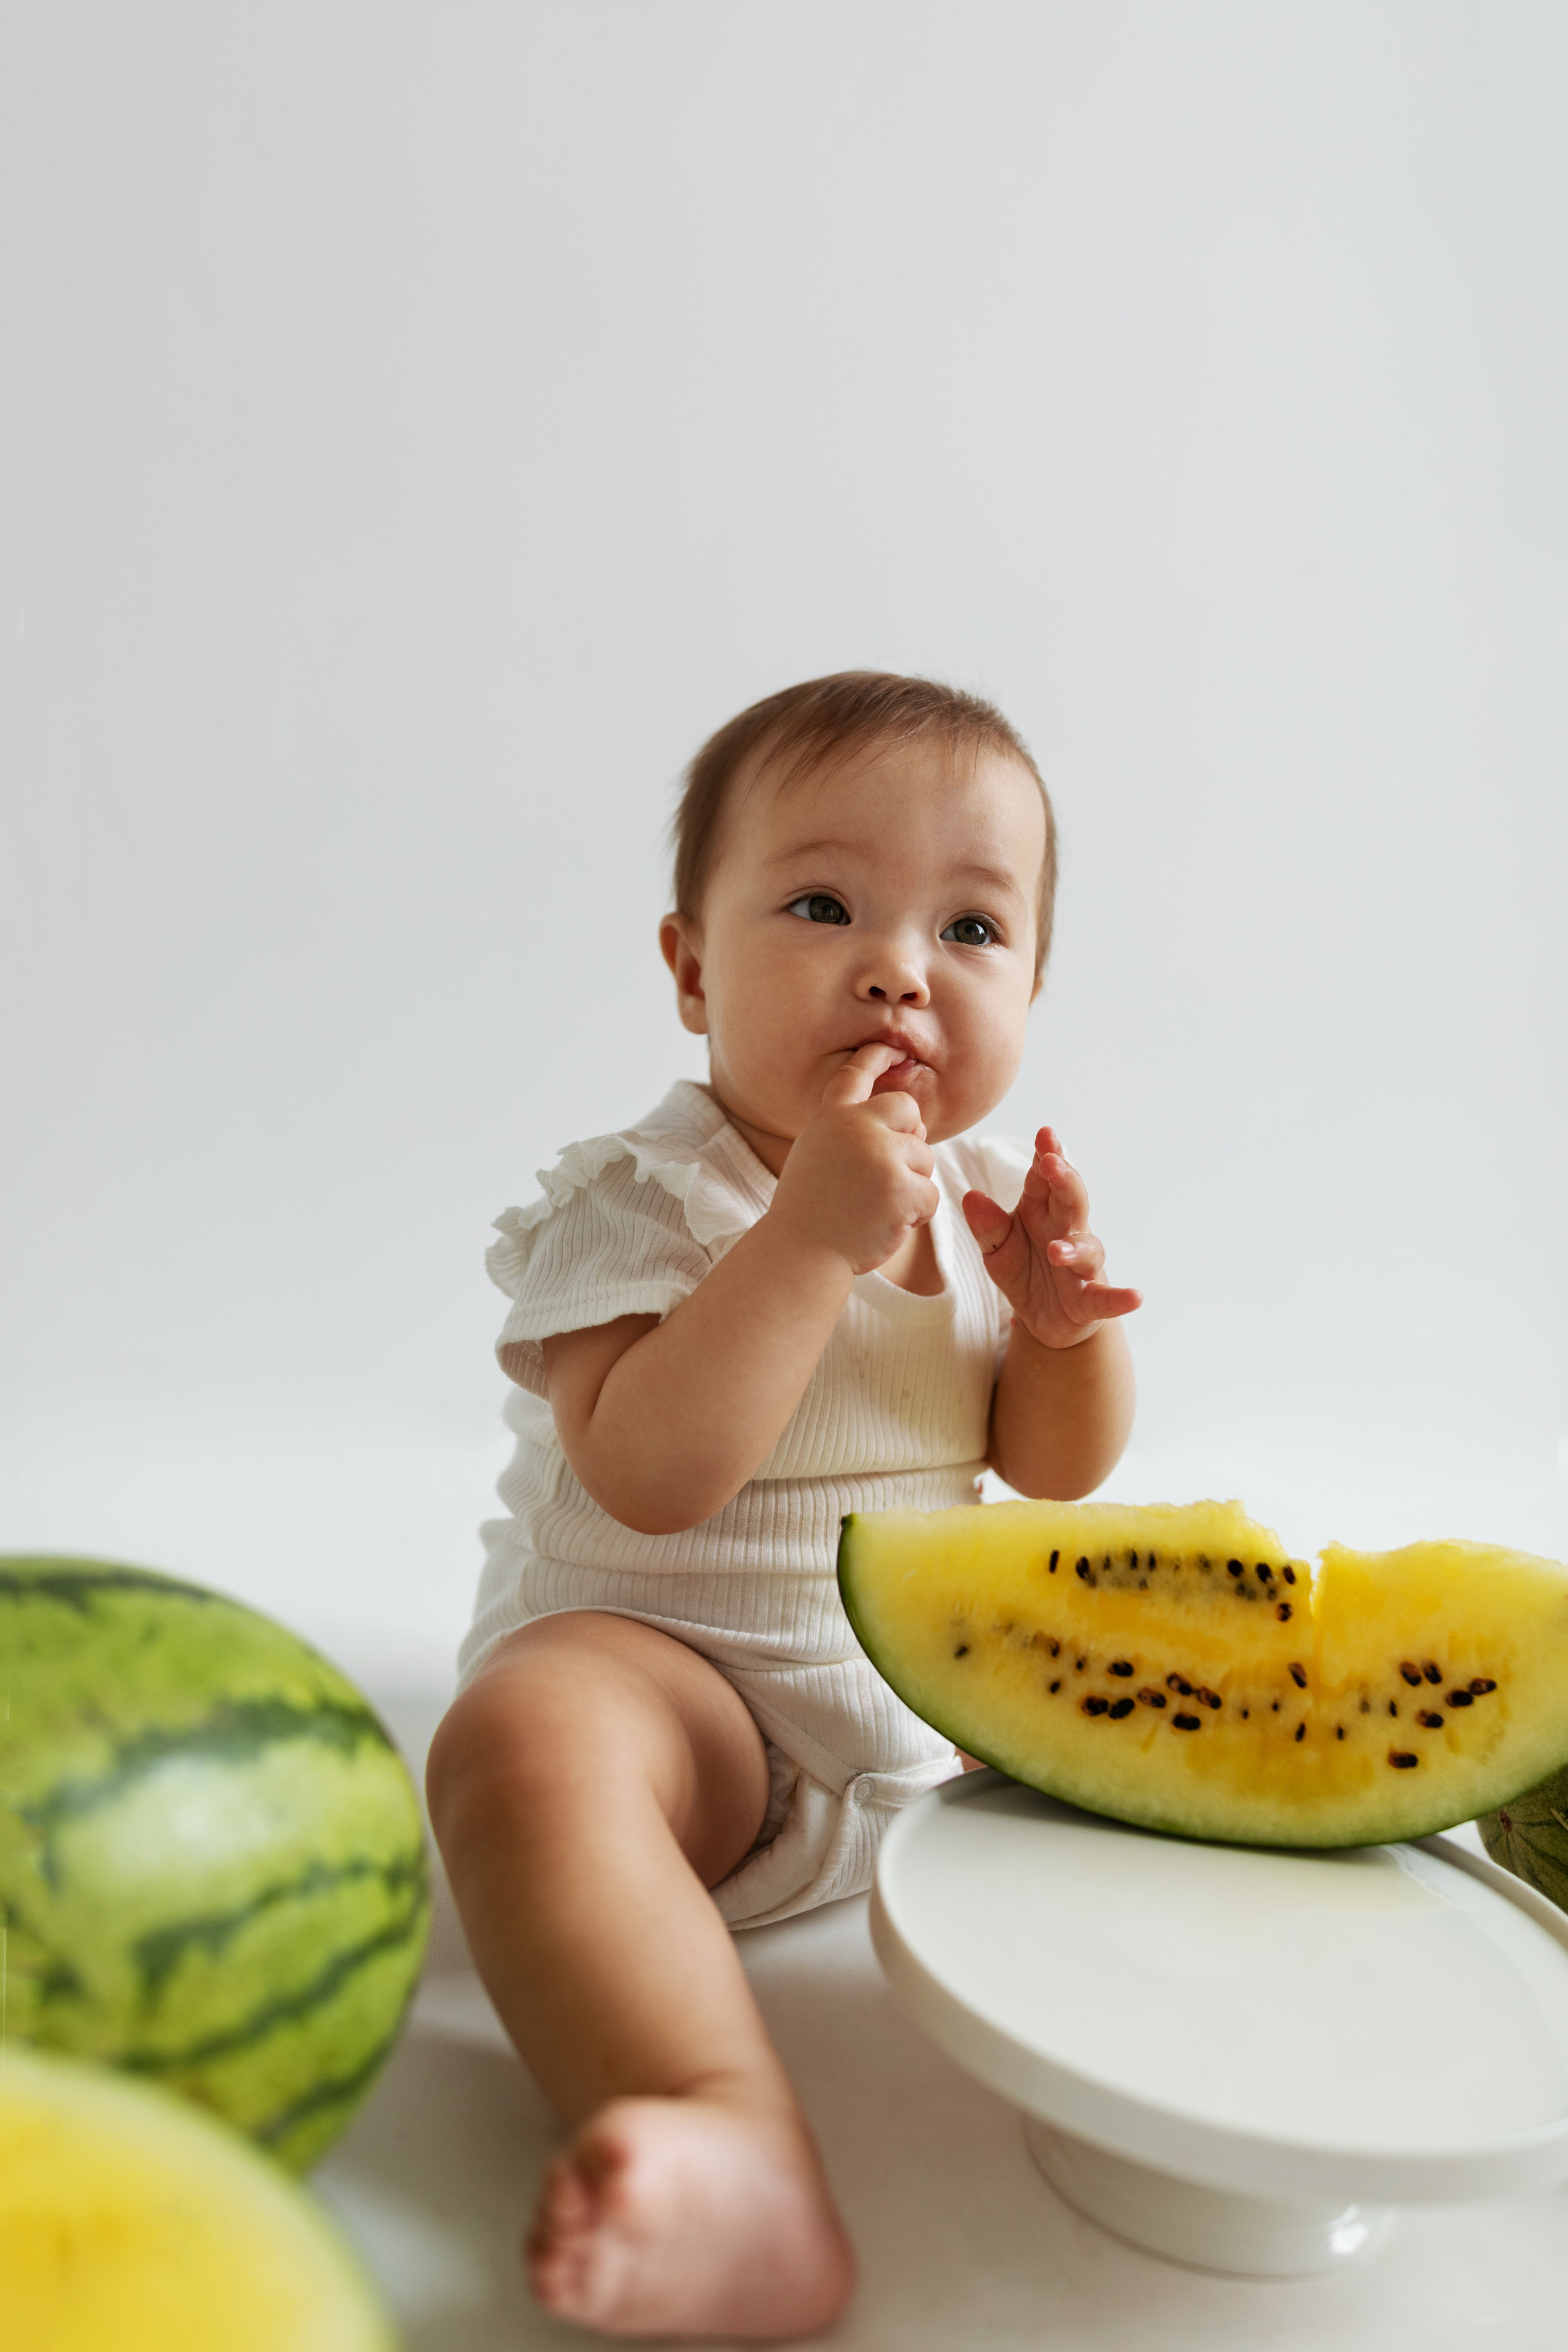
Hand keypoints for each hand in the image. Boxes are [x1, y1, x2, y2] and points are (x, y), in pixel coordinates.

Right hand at [768, 1044, 940, 1276]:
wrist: (801, 1251)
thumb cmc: (811, 1208)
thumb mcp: (818, 1153)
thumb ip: (852, 1130)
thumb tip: (910, 1117)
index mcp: (831, 1117)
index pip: (856, 1073)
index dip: (877, 1056)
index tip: (893, 1048)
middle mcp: (856, 1127)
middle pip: (908, 1109)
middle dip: (908, 1137)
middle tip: (886, 1172)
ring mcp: (880, 1156)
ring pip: (924, 1157)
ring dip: (911, 1183)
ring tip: (877, 1205)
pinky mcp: (901, 1188)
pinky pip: (931, 1193)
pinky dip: (918, 1212)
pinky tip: (888, 1222)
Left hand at [962, 1126, 1140, 1349]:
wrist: (1043, 1319)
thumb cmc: (1024, 1272)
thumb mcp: (996, 1250)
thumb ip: (987, 1226)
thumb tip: (971, 1196)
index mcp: (1041, 1211)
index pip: (1044, 1179)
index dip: (1046, 1156)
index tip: (1045, 1134)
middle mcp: (1066, 1231)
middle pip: (1070, 1201)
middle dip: (1064, 1180)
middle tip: (1052, 1163)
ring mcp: (1081, 1265)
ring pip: (1086, 1248)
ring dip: (1074, 1247)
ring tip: (1056, 1248)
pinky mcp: (1090, 1299)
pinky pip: (1107, 1297)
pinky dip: (1121, 1297)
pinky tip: (1135, 1297)